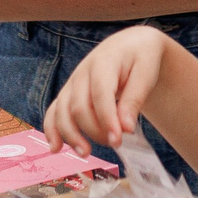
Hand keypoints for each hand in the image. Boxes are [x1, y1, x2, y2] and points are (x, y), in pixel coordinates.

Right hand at [45, 27, 171, 151]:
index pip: (100, 94)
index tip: (117, 140)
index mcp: (103, 62)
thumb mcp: (146, 73)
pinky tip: (56, 148)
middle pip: (79, 106)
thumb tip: (125, 128)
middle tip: (115, 144)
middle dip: (93, 130)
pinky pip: (54, 111)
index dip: (107, 119)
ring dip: (70, 134)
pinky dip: (52, 129)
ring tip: (85, 153)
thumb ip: (135, 99)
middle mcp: (82, 72)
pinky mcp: (69, 92)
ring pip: (62, 111)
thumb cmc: (141, 58)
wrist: (131, 44)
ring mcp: (72, 82)